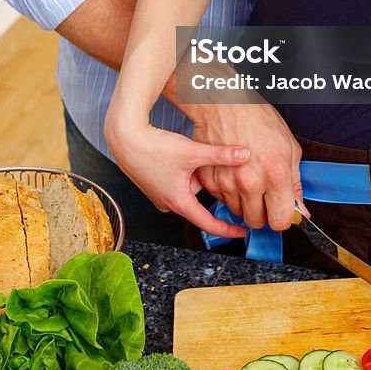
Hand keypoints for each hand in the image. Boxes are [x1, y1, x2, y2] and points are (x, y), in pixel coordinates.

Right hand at [104, 101, 250, 238]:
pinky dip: (187, 169)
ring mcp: (161, 192)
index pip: (208, 223)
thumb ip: (220, 155)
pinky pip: (180, 180)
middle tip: (218, 168)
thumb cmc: (152, 147)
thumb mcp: (192, 152)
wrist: (125, 137)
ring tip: (196, 154)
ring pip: (190, 186)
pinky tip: (184, 153)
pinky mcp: (157, 181)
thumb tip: (245, 155)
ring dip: (198, 173)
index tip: (241, 231)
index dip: (227, 229)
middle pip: (201, 199)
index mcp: (178, 202)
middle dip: (211, 185)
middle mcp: (168, 202)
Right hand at [191, 102, 304, 230]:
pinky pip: (221, 200)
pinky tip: (234, 173)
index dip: (282, 218)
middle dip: (262, 212)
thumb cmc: (258, 119)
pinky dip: (228, 192)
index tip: (281, 210)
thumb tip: (301, 210)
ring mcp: (227, 182)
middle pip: (256, 222)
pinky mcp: (210, 179)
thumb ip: (295, 184)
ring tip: (247, 177)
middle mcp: (249, 182)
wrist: (225, 103)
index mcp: (274, 174)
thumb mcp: (289, 148)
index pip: (280, 221)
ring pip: (237, 213)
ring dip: (244, 202)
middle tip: (264, 194)